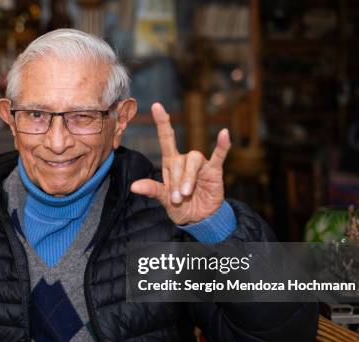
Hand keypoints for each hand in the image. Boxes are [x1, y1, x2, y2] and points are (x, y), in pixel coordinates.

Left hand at [130, 103, 230, 224]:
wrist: (199, 218)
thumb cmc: (180, 206)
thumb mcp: (163, 200)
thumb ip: (152, 190)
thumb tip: (134, 186)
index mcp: (170, 163)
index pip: (166, 138)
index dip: (162, 122)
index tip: (157, 106)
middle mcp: (185, 160)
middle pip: (179, 160)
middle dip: (175, 180)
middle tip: (175, 198)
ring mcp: (200, 164)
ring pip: (194, 160)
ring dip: (189, 178)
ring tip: (185, 194)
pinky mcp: (214, 171)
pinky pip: (219, 155)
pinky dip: (222, 145)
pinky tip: (224, 134)